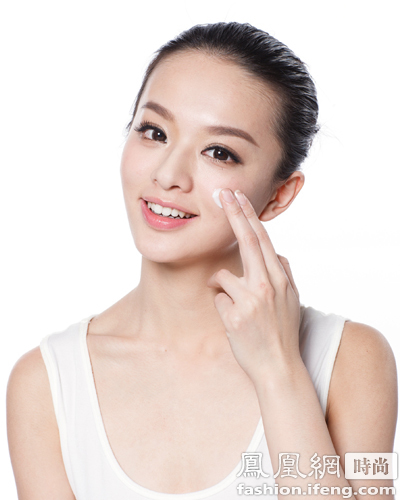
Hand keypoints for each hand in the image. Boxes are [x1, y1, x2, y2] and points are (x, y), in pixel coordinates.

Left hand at [207, 188, 301, 384]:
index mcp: (282, 279)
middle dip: (234, 214)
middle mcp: (268, 284)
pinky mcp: (235, 315)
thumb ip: (284, 273)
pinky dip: (222, 308)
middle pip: (247, 240)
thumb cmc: (283, 332)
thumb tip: (275, 253)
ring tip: (242, 314)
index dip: (249, 216)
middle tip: (223, 193)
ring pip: (223, 276)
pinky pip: (218, 300)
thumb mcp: (292, 300)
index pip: (263, 240)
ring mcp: (251, 299)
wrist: (278, 368)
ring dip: (225, 291)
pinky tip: (235, 324)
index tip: (239, 197)